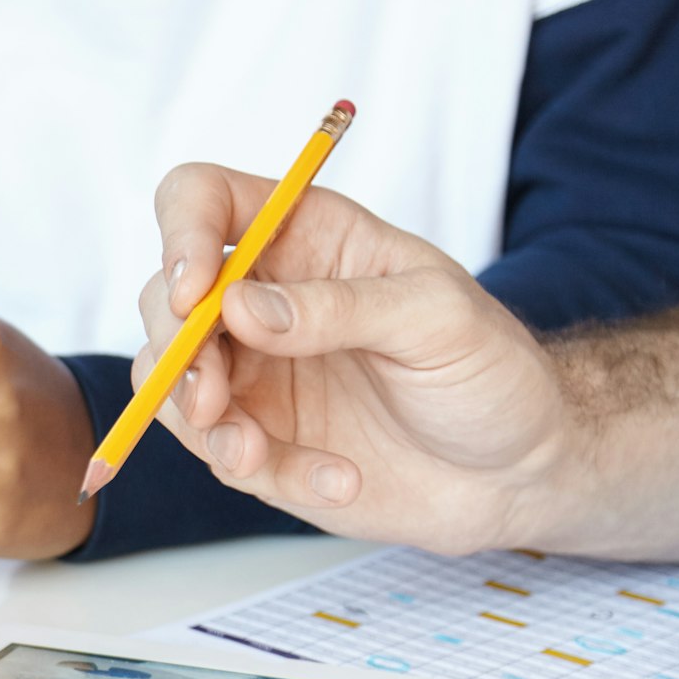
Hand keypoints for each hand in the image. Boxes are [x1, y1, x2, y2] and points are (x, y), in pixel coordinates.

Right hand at [137, 163, 569, 553]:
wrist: (516, 472)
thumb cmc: (491, 373)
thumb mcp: (438, 321)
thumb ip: (341, 307)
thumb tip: (242, 307)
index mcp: (307, 236)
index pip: (203, 200)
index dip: (180, 235)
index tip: (195, 295)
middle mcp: (263, 298)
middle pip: (162, 298)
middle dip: (176, 352)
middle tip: (214, 400)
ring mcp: (253, 371)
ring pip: (165, 380)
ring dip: (197, 423)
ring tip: (254, 455)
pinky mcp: (255, 436)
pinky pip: (215, 451)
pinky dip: (261, 471)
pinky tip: (337, 478)